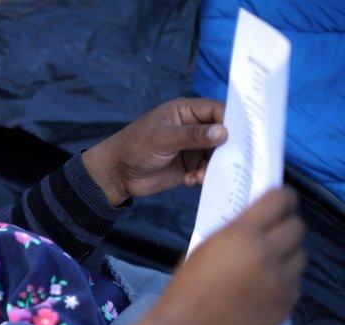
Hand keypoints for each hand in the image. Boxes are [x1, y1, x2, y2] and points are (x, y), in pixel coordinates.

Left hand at [82, 98, 226, 205]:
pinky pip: (207, 170)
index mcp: (186, 111)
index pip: (218, 110)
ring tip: (201, 175)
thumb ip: (193, 135)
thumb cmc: (135, 146)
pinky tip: (192, 180)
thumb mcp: (163, 138)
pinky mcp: (190, 166)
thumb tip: (224, 132)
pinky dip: (204, 176)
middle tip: (230, 160)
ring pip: (217, 154)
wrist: (117, 174)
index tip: (241, 136)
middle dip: (227, 148)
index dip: (231, 121)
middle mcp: (194, 127)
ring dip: (213, 166)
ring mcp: (193, 147)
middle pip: (223, 134)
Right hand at [127, 188, 305, 324]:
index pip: (280, 201)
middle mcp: (266, 255)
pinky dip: (283, 282)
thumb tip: (257, 223)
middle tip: (273, 234)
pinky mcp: (286, 305)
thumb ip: (236, 233)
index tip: (281, 200)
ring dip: (287, 255)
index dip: (283, 197)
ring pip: (300, 256)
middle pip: (297, 227)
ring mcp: (280, 282)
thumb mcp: (205, 247)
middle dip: (286, 226)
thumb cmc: (186, 289)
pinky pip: (295, 283)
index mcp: (241, 236)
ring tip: (266, 265)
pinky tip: (263, 289)